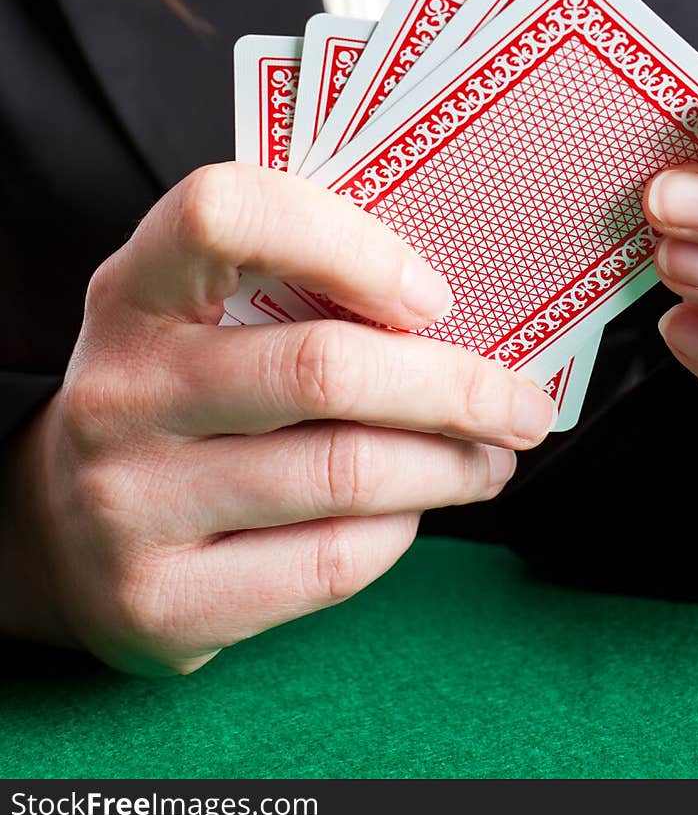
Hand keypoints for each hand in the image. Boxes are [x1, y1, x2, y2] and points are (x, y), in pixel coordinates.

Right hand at [0, 164, 553, 674]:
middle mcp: (121, 390)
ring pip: (345, 472)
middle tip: (521, 404)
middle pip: (323, 368)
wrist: (58, 533)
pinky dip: (399, 533)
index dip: (346, 241)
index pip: (226, 214)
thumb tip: (462, 313)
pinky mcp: (160, 600)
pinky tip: (414, 511)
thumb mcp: (200, 319)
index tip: (431, 294)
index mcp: (135, 290)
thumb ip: (297, 291)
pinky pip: (327, 562)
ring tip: (489, 458)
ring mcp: (130, 502)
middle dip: (455, 387)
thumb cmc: (175, 398)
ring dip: (449, 465)